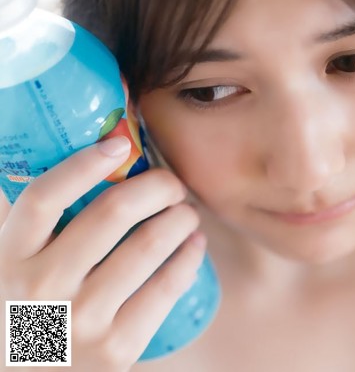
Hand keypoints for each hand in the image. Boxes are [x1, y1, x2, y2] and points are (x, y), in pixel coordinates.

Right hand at [0, 137, 207, 371]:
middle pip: (112, 213)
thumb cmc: (33, 303)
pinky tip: (194, 245)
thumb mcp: (17, 260)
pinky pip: (166, 289)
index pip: (43, 198)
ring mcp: (79, 322)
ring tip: (186, 212)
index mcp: (10, 257)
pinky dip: (188, 258)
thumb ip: (40, 216)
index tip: (118, 146)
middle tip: (172, 183)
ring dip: (179, 218)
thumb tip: (96, 145)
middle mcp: (40, 289)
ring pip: (147, 246)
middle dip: (156, 186)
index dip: (83, 165)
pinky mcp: (114, 351)